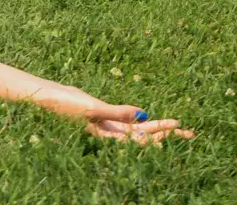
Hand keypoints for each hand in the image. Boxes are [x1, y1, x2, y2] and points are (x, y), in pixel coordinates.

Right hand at [32, 83, 193, 143]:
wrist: (45, 97)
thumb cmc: (65, 105)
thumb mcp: (92, 108)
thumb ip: (117, 113)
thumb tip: (143, 116)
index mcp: (110, 135)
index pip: (141, 139)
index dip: (161, 134)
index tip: (178, 129)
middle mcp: (112, 133)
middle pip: (145, 135)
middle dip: (167, 134)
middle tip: (191, 133)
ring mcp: (108, 125)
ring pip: (138, 128)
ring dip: (157, 127)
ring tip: (177, 126)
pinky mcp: (103, 115)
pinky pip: (126, 120)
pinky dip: (139, 120)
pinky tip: (148, 119)